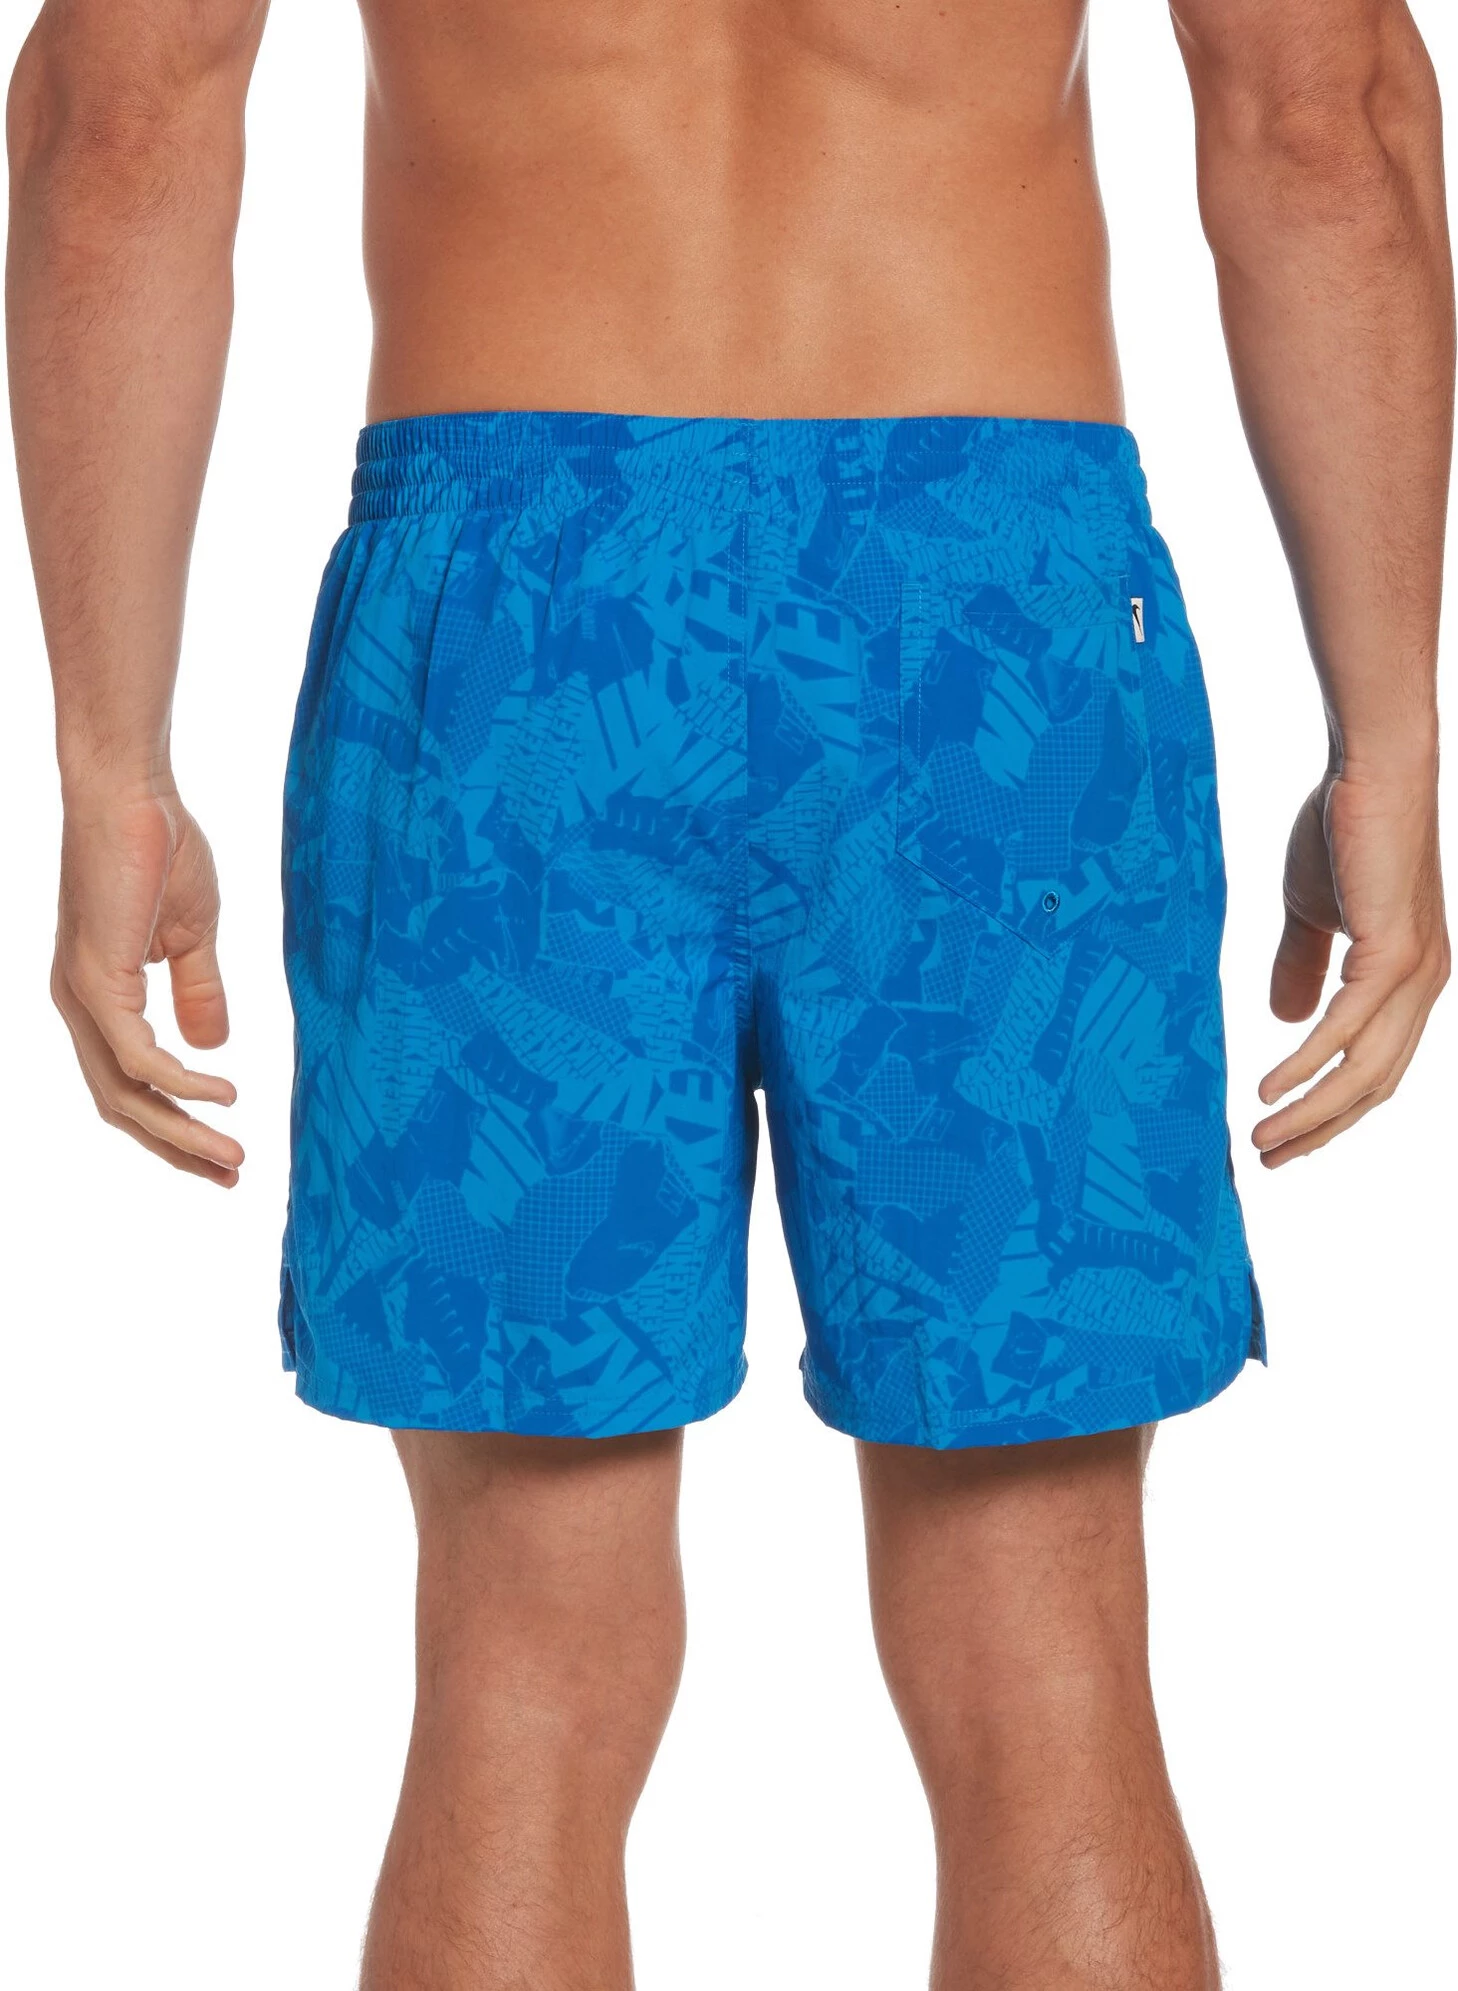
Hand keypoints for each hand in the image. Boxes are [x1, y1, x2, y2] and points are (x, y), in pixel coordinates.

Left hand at [52, 787, 243, 1185]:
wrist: (132, 793)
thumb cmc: (160, 847)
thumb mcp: (192, 935)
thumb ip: (200, 992)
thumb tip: (214, 1049)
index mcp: (98, 997)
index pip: (129, 1083)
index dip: (176, 1122)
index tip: (224, 1152)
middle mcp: (79, 1006)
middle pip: (122, 1104)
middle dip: (178, 1147)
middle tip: (231, 1174)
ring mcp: (82, 997)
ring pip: (126, 1093)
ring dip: (182, 1132)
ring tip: (233, 1153)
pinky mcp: (96, 982)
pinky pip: (139, 1057)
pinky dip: (181, 1084)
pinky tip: (224, 1090)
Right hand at [1253, 767, 1448, 1165]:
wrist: (1372, 769)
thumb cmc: (1344, 828)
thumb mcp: (1313, 912)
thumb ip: (1301, 966)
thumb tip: (1284, 1021)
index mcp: (1409, 980)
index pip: (1376, 1066)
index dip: (1331, 1107)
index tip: (1285, 1136)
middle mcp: (1423, 986)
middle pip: (1374, 1084)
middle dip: (1320, 1128)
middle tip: (1267, 1156)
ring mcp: (1413, 974)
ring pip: (1363, 1070)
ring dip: (1310, 1112)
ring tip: (1262, 1136)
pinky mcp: (1392, 955)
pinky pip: (1346, 1031)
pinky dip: (1308, 1066)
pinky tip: (1271, 1087)